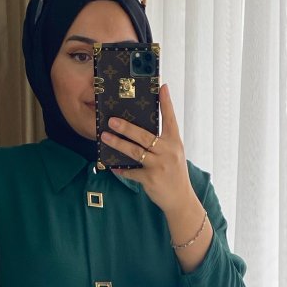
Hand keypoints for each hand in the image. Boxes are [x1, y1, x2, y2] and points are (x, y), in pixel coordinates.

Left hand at [102, 83, 193, 214]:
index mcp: (174, 142)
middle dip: (127, 127)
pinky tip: (112, 166)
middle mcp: (168, 152)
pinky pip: (132, 172)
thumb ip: (161, 142)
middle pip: (145, 136)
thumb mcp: (174, 154)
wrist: (180, 199)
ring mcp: (159, 166)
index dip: (166, 102)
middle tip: (112, 120)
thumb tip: (139, 130)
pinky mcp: (151, 179)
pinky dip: (121, 169)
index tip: (162, 87)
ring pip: (135, 152)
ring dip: (118, 144)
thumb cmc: (174, 174)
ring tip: (105, 136)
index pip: (170, 119)